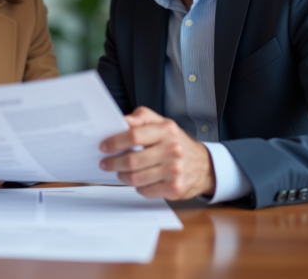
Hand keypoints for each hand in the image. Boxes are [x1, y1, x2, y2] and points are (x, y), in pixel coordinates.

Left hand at [99, 106, 215, 199]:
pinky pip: (146, 191)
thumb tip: (123, 120)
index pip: (134, 136)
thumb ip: (142, 117)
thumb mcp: (163, 123)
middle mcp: (172, 150)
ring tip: (120, 173)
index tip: (104, 147)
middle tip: (105, 163)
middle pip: (132, 160)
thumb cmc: (177, 142)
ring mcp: (175, 171)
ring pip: (136, 178)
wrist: (204, 166)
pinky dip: (138, 187)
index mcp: (167, 131)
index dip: (115, 142)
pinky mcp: (175, 188)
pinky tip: (139, 181)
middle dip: (113, 163)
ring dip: (123, 176)